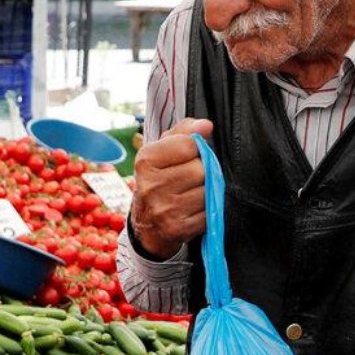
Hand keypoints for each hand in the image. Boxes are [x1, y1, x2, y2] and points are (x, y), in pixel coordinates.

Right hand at [131, 118, 213, 258]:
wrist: (147, 225)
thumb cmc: (159, 180)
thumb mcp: (163, 151)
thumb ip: (185, 132)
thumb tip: (206, 125)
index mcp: (145, 160)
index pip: (188, 144)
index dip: (195, 149)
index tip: (189, 156)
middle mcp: (150, 185)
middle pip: (200, 169)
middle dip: (202, 172)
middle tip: (190, 179)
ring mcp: (163, 209)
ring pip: (207, 192)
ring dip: (206, 192)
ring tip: (191, 194)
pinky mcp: (177, 229)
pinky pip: (208, 213)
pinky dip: (206, 211)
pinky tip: (192, 210)